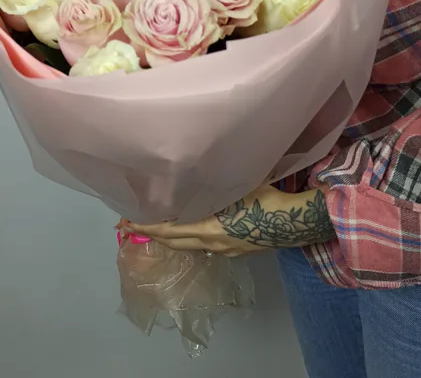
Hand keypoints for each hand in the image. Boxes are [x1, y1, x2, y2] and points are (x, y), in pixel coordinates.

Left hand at [122, 186, 333, 256]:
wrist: (295, 221)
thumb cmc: (265, 198)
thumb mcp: (236, 184)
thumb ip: (213, 183)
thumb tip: (198, 168)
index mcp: (207, 227)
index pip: (168, 231)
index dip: (145, 228)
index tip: (125, 225)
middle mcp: (211, 243)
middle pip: (173, 242)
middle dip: (150, 235)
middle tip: (129, 229)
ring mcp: (223, 250)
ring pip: (188, 246)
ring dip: (169, 239)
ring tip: (155, 230)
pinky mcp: (235, 252)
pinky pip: (203, 247)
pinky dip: (187, 240)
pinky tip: (188, 232)